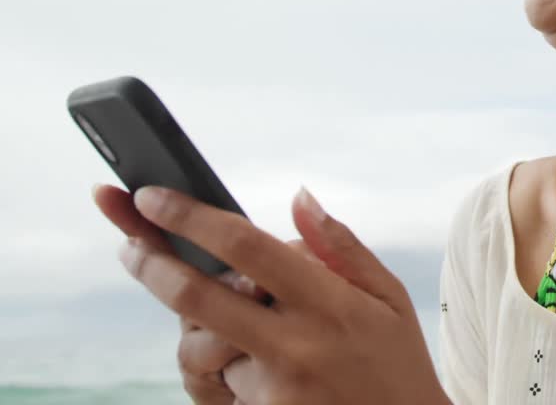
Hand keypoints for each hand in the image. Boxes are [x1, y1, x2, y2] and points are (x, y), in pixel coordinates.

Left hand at [94, 184, 445, 404]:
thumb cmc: (398, 363)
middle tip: (130, 245)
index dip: (192, 218)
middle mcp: (295, 345)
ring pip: (201, 346)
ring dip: (206, 330)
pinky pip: (217, 382)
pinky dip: (227, 367)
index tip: (153, 196)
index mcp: (330, 303)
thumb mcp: (388, 296)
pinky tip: (262, 370)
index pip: (248, 248)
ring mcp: (271, 388)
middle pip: (198, 295)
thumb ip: (343, 246)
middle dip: (153, 263)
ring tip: (244, 331)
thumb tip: (300, 198)